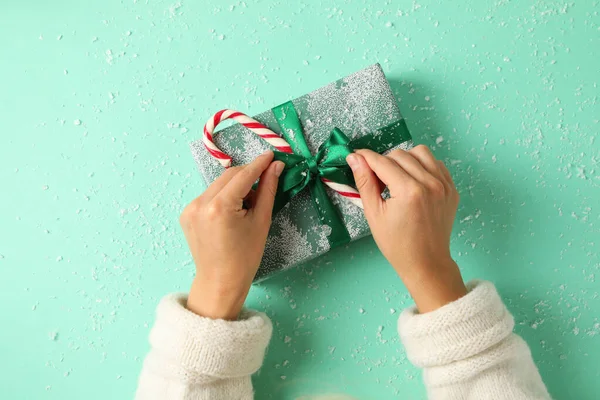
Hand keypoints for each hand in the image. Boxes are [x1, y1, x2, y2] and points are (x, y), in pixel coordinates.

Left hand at [179, 151, 283, 319]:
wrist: (220, 282)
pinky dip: (223, 196)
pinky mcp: (186, 214)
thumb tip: (275, 167)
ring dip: (235, 186)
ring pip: (218, 184)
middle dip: (248, 174)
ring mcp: (190, 209)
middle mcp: (201, 203)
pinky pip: (209, 195)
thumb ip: (268, 190)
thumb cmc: (245, 257)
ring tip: (249, 203)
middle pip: (229, 176)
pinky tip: (233, 211)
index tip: (272, 155)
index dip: (259, 164)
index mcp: (220, 207)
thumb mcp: (261, 222)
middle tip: (266, 177)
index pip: (243, 175)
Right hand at [347, 145, 466, 312]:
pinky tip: (413, 180)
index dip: (366, 157)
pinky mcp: (451, 189)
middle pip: (400, 154)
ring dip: (405, 159)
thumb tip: (355, 158)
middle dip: (384, 161)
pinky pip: (436, 163)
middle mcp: (429, 184)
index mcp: (409, 191)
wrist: (426, 263)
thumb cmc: (397, 244)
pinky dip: (422, 165)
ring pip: (420, 152)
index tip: (356, 156)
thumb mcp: (374, 214)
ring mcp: (444, 185)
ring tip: (396, 177)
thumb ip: (364, 182)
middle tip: (377, 179)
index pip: (382, 162)